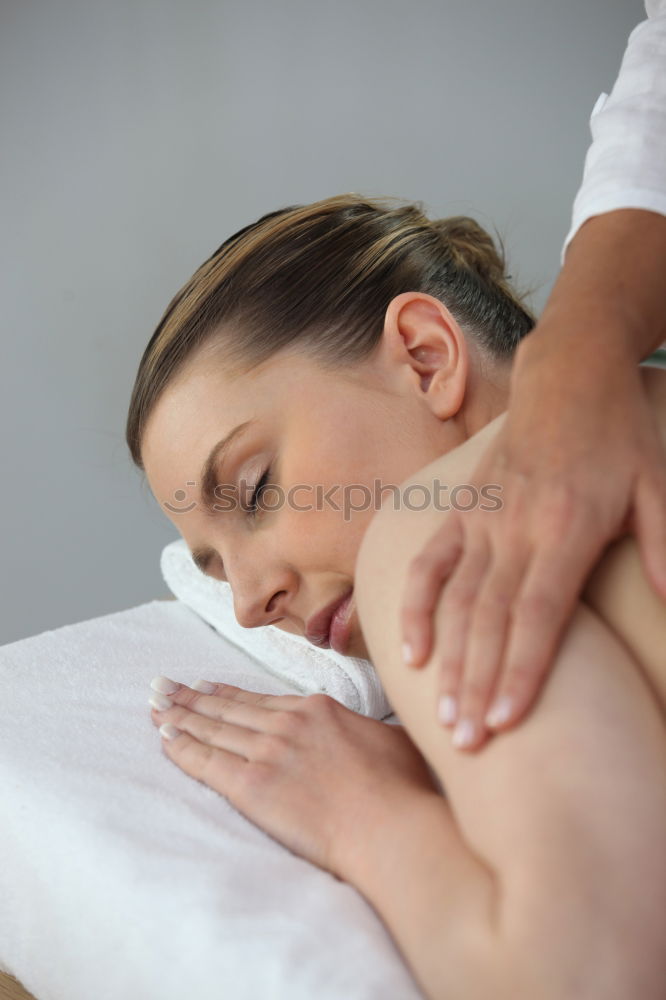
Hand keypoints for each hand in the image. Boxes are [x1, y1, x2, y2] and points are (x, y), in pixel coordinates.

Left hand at [148, 677, 437, 878]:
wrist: (389, 824)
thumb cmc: (400, 789)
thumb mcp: (393, 740)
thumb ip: (369, 731)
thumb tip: (371, 733)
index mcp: (317, 710)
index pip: (260, 700)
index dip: (228, 694)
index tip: (207, 686)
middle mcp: (286, 724)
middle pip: (228, 709)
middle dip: (192, 697)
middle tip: (164, 686)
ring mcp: (268, 752)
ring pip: (212, 729)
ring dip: (179, 716)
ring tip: (156, 706)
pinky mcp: (253, 786)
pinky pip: (206, 762)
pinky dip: (182, 748)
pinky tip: (165, 739)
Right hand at [400, 328, 665, 752]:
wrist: (567, 374)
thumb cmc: (620, 434)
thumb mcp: (658, 485)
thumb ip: (664, 548)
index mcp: (564, 529)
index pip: (537, 615)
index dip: (520, 671)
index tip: (505, 724)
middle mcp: (513, 530)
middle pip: (489, 620)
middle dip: (476, 684)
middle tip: (465, 744)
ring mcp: (480, 521)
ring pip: (455, 601)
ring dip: (446, 661)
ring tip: (440, 715)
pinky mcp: (460, 511)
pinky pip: (429, 565)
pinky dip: (415, 607)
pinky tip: (408, 651)